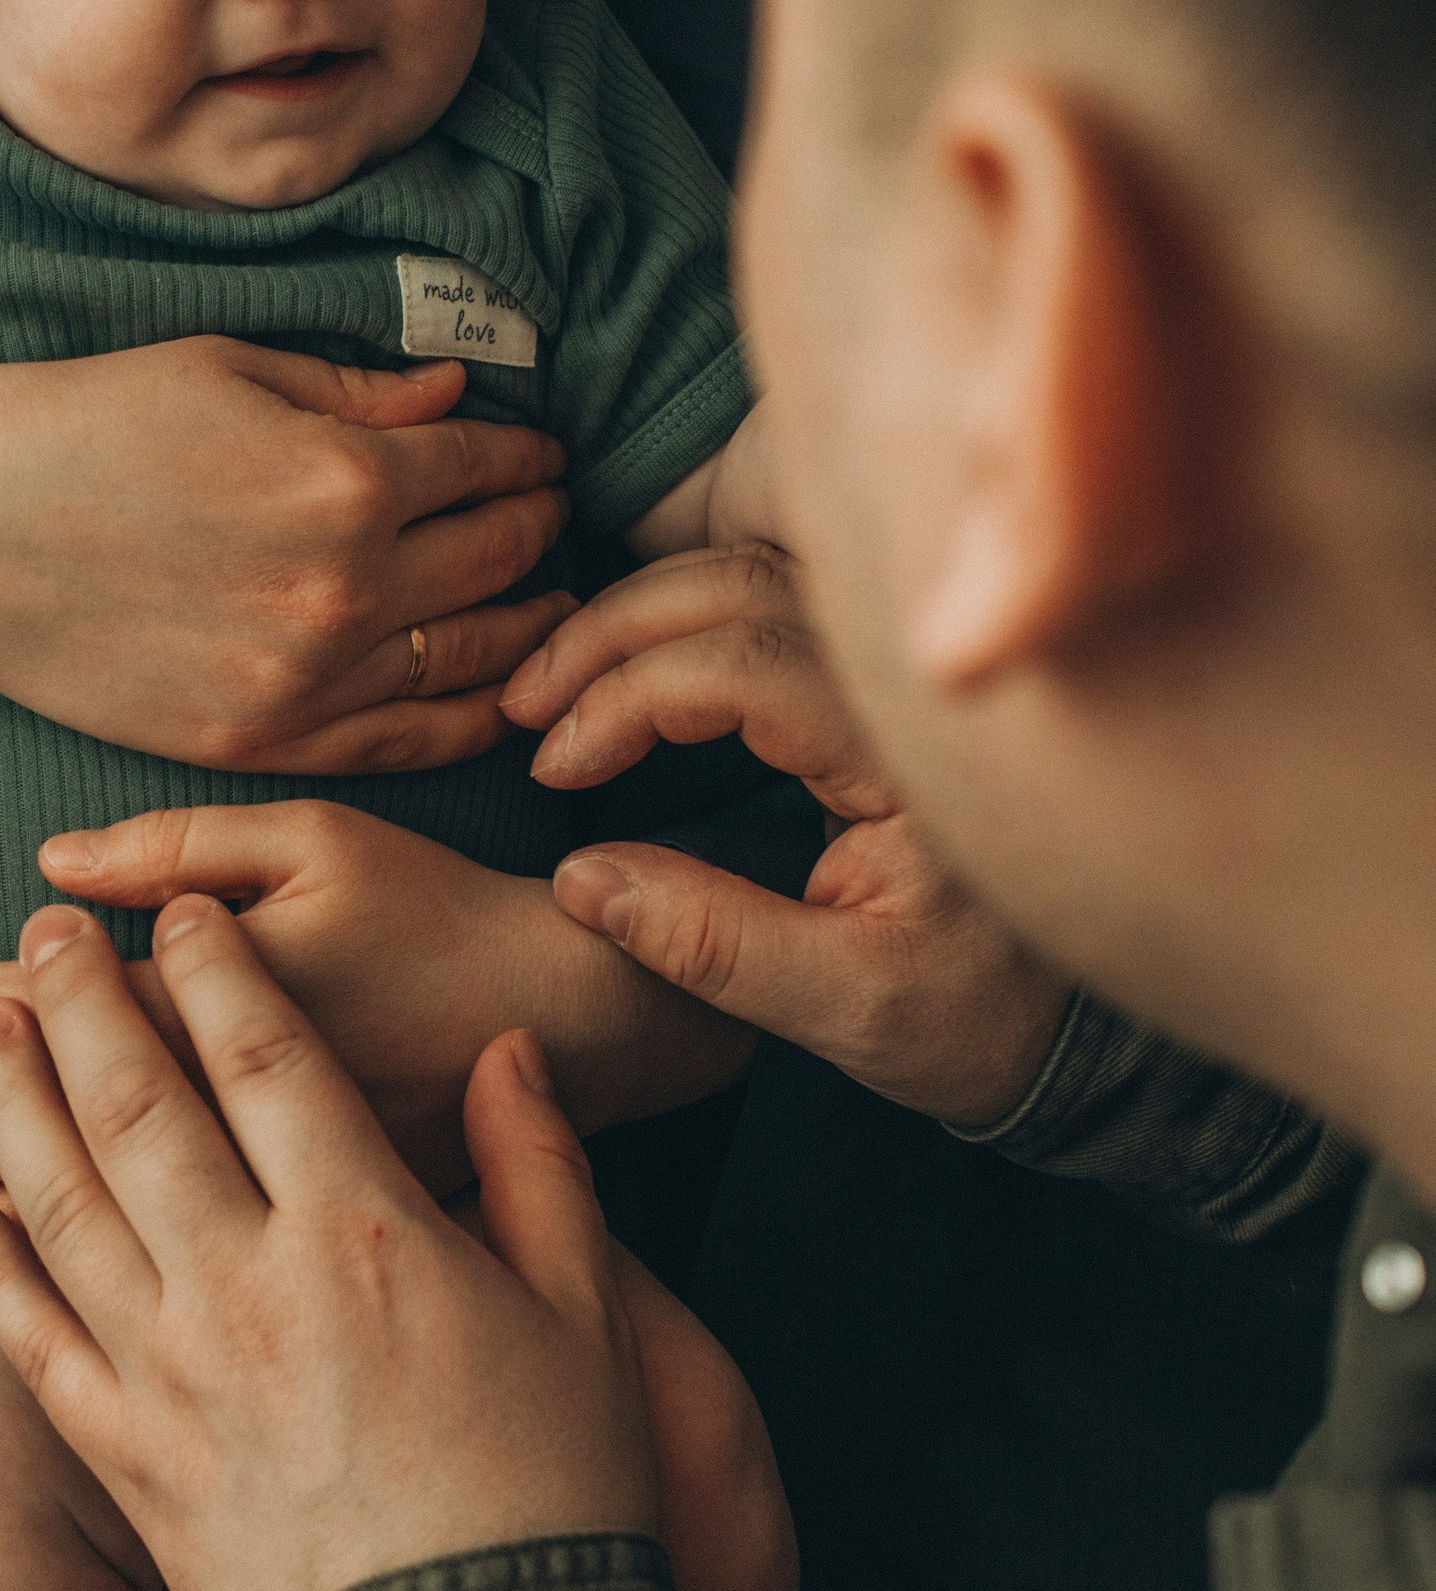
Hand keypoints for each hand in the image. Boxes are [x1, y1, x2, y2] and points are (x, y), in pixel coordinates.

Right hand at [0, 312, 575, 773]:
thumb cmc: (82, 424)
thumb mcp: (228, 368)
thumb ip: (360, 393)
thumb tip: (461, 399)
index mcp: (343, 478)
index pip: (488, 469)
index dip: (528, 457)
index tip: (542, 455)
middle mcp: (342, 590)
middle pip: (498, 564)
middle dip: (540, 532)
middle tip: (556, 518)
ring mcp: (304, 680)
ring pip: (471, 662)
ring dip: (528, 628)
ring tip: (550, 605)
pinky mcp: (260, 742)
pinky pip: (405, 743)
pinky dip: (467, 718)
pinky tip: (493, 691)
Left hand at [0, 899, 791, 1590]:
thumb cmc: (557, 1502)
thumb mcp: (589, 1315)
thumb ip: (541, 1167)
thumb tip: (504, 1053)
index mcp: (367, 1232)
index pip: (266, 1055)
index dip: (215, 969)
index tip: (181, 916)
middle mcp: (248, 1283)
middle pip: (137, 1102)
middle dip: (82, 1001)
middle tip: (40, 934)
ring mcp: (171, 1372)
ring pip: (62, 1198)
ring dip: (9, 1097)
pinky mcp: (125, 1459)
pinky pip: (30, 1333)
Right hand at [504, 545, 1068, 1126]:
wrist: (1068, 1018)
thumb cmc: (970, 1016)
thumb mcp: (848, 1009)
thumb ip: (716, 946)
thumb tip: (579, 880)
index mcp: (913, 752)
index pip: (747, 660)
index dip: (630, 695)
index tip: (556, 763)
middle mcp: (910, 683)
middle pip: (740, 583)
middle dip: (611, 630)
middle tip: (522, 703)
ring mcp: (894, 667)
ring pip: (751, 571)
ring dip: (635, 613)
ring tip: (549, 687)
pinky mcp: (876, 676)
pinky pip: (769, 596)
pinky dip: (678, 614)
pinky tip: (615, 663)